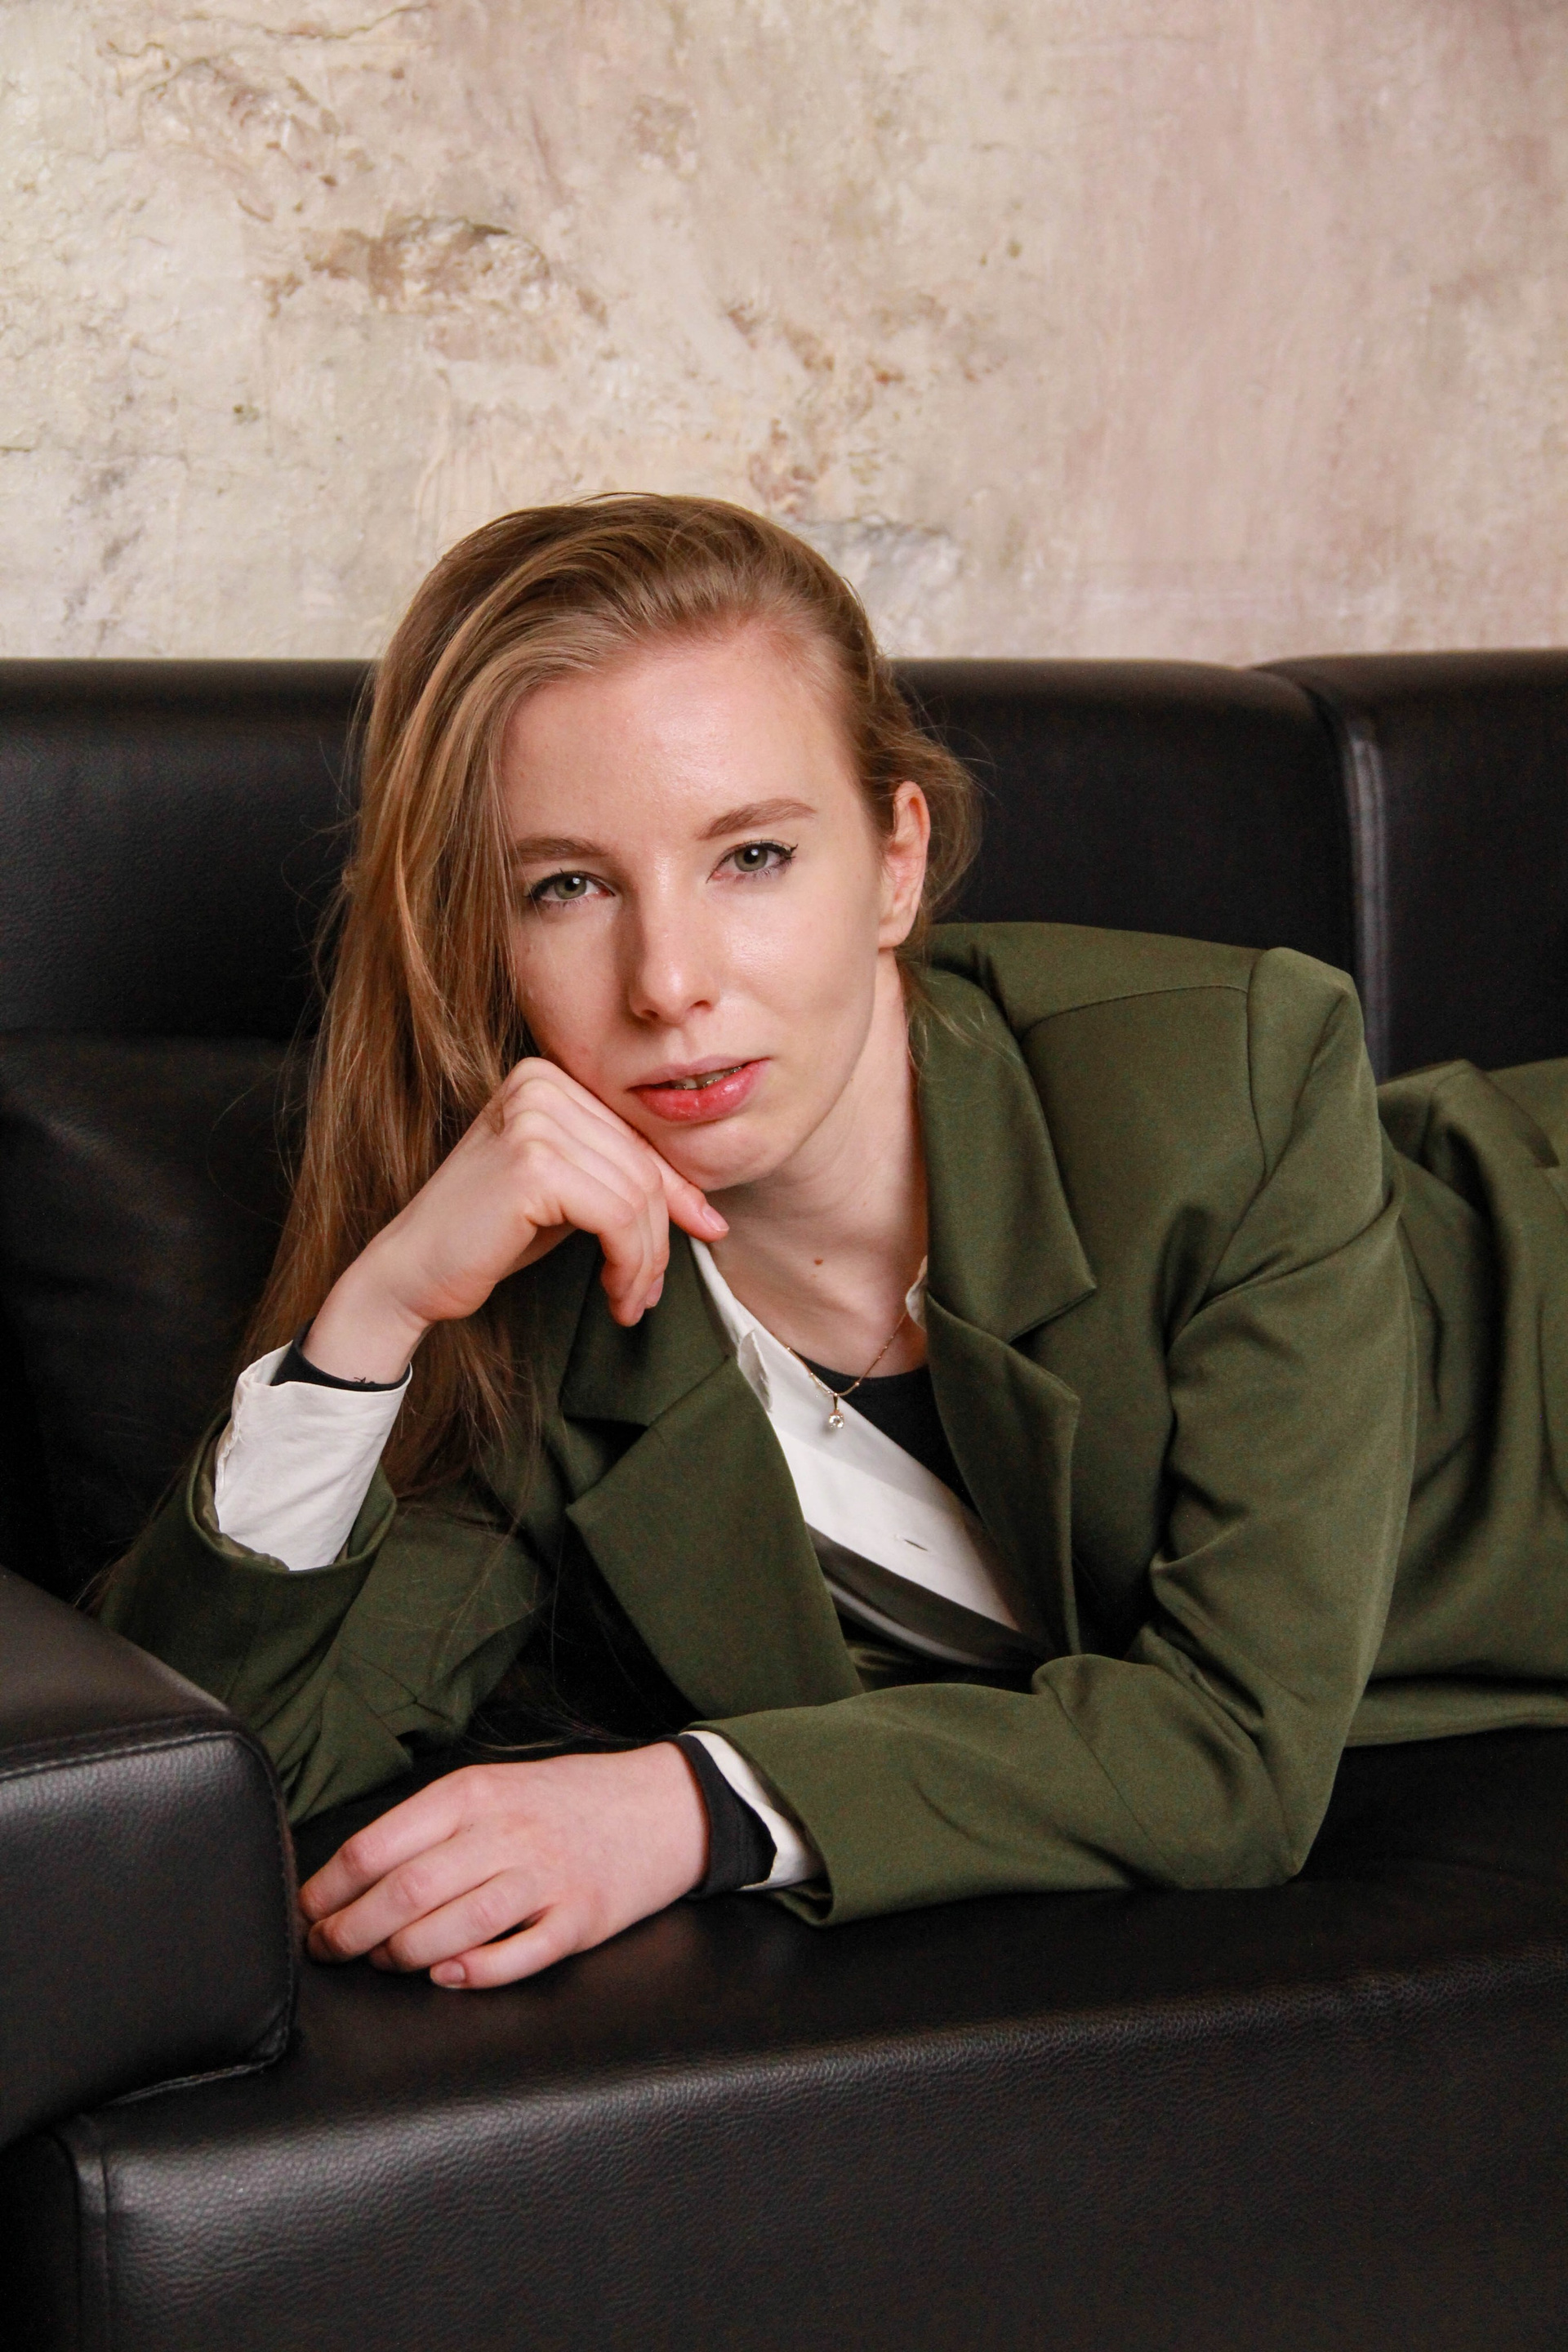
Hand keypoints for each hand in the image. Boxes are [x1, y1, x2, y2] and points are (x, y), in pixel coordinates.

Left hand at [298, 1744, 710, 1988]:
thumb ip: (434, 1823)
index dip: (328, 1890)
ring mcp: (547, 1877)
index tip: (308, 1915)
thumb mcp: (496, 1787)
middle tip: (329, 1951)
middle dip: (351, 1932)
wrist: (664, 1804)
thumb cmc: (567, 1800)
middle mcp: (506, 1831)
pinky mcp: (581, 1918)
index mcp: (473, 1794)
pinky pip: (519, 1955)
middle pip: (405, 1892)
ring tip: (384, 1963)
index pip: (377, 1846)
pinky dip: (475, 1972)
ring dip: (403, 1955)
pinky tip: (449, 1976)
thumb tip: (354, 1873)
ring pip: (454, 1926)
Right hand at [305, 1058, 727, 1380]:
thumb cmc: (490, 1237)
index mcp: (547, 1076)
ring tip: (629, 1299)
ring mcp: (533, 1118)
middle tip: (646, 1291)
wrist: (412, 1272)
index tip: (705, 1234)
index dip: (677, 1193)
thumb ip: (625, 1181)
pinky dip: (628, 1263)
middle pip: (642, 1165)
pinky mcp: (532, 1163)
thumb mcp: (570, 1196)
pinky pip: (618, 1215)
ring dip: (643, 1261)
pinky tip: (614, 1293)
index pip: (638, 1137)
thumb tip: (710, 1211)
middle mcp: (539, 1084)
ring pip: (637, 1195)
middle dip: (658, 1238)